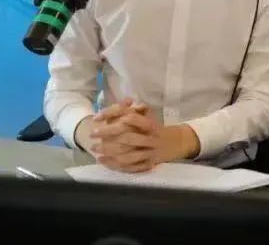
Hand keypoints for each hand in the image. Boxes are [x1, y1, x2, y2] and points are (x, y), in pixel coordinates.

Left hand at [80, 99, 199, 172]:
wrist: (176, 143)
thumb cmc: (156, 128)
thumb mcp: (149, 115)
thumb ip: (137, 109)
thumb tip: (126, 101)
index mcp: (151, 124)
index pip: (131, 117)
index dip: (113, 116)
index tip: (97, 118)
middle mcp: (152, 139)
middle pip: (128, 138)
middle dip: (108, 136)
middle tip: (92, 134)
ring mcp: (150, 153)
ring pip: (129, 155)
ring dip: (110, 153)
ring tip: (95, 150)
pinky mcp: (148, 164)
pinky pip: (131, 167)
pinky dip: (116, 165)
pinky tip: (104, 161)